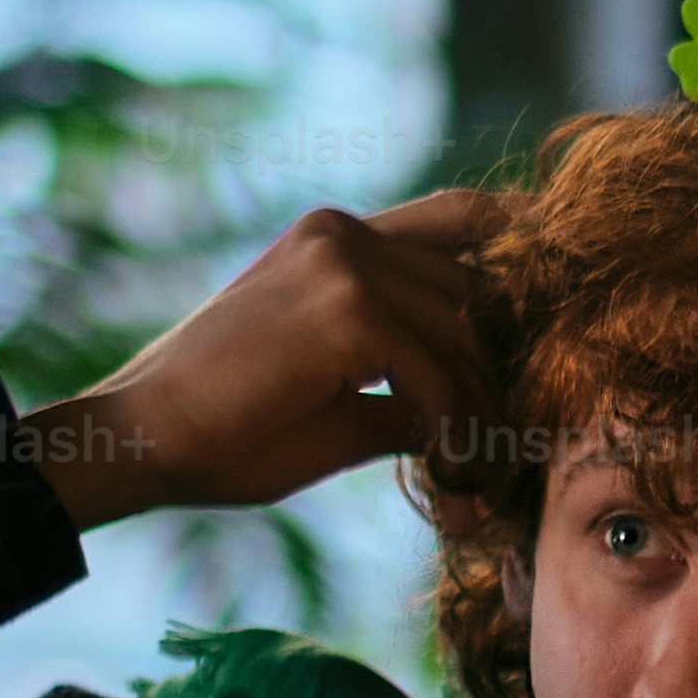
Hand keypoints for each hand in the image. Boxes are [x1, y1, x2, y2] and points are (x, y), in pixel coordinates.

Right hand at [31, 194, 499, 524]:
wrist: (138, 440)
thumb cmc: (227, 431)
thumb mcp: (340, 400)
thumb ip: (412, 388)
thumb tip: (480, 420)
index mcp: (336, 238)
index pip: (463, 216)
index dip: (523, 253)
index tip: (559, 317)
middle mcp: (345, 233)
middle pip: (481, 290)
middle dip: (503, 375)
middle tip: (501, 453)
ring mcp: (345, 262)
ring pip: (470, 335)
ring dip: (483, 418)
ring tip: (471, 481)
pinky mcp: (347, 311)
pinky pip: (442, 374)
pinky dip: (457, 434)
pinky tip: (447, 479)